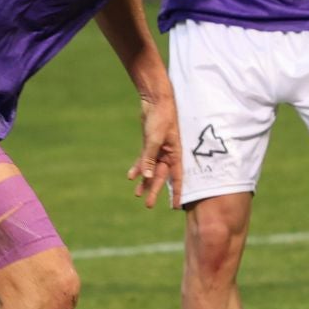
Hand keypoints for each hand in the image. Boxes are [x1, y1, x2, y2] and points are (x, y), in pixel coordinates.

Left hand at [125, 94, 181, 208]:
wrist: (156, 101)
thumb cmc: (161, 118)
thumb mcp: (154, 139)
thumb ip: (150, 159)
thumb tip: (147, 177)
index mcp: (175, 154)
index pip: (177, 178)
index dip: (177, 193)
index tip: (175, 206)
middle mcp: (168, 155)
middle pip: (161, 177)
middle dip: (154, 191)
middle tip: (147, 205)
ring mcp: (158, 150)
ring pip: (151, 170)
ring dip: (144, 181)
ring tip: (137, 194)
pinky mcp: (149, 145)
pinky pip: (143, 161)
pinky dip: (138, 168)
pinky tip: (131, 176)